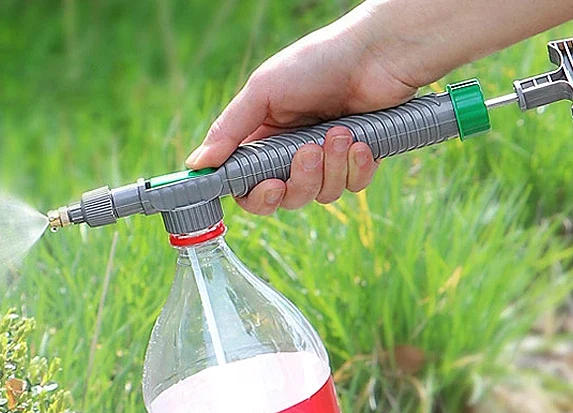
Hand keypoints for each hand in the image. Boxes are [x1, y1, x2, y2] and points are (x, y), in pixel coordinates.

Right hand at [185, 7, 418, 214]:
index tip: (268, 187)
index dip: (256, 196)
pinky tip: (361, 140)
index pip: (249, 187)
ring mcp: (326, 161)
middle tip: (309, 150)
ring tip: (340, 131)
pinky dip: (356, 167)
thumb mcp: (263, 91)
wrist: (376, 53)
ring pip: (320, 195)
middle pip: (286, 199)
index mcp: (263, 139)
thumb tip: (196, 164)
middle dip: (300, 180)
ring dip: (331, 167)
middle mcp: (292, 155)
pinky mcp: (358, 163)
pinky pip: (352, 187)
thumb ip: (229, 131)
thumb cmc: (317, 62)